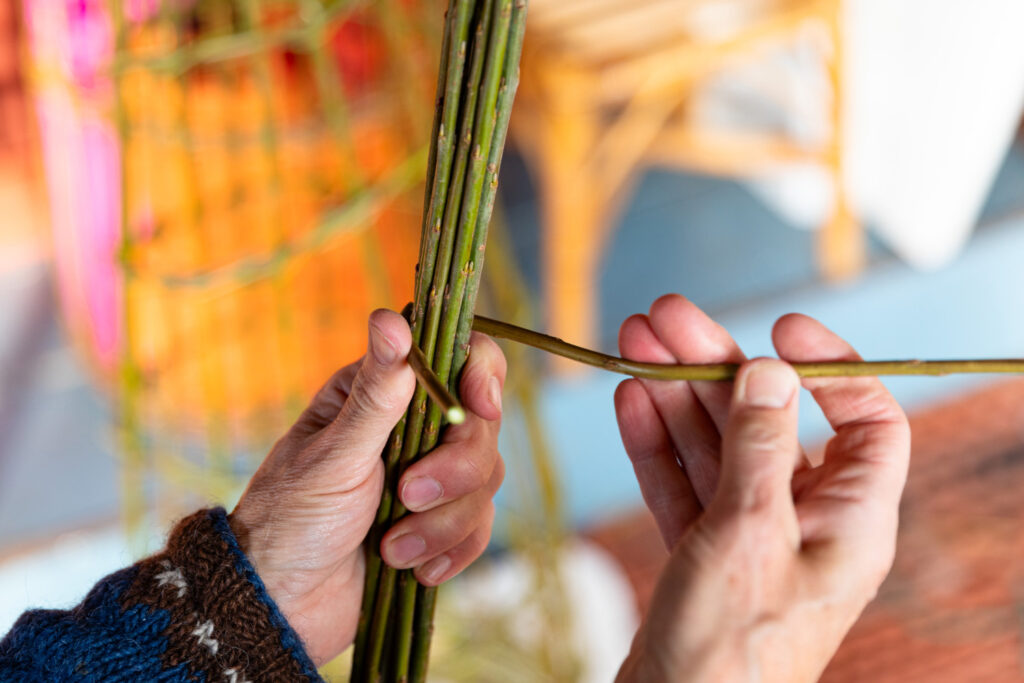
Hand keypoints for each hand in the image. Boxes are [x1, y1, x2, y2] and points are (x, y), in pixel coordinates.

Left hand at [230, 309, 505, 664]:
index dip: (481, 376)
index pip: (459, 357)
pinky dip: (452, 550)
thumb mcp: (333, 453)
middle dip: (454, 469)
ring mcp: (433, 476)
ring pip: (486, 479)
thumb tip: (389, 319)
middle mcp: (415, 427)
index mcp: (384, 393)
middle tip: (405, 496)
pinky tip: (414, 569)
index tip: (477, 407)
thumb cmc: (291, 519)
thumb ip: (375, 393)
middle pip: (482, 425)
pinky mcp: (441, 524)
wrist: (284, 603)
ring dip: (442, 522)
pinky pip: (479, 527)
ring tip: (391, 548)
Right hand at [613, 295, 909, 681]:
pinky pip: (682, 483)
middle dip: (714, 367)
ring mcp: (749, 537)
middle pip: (767, 422)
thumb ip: (761, 448)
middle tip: (665, 316)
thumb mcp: (750, 534)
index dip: (831, 367)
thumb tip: (771, 372)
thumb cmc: (730, 650)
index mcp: (849, 522)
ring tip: (634, 340)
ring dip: (673, 394)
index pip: (867, 422)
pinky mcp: (702, 553)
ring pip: (714, 446)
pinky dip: (655, 443)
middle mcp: (804, 522)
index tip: (777, 329)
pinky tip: (629, 400)